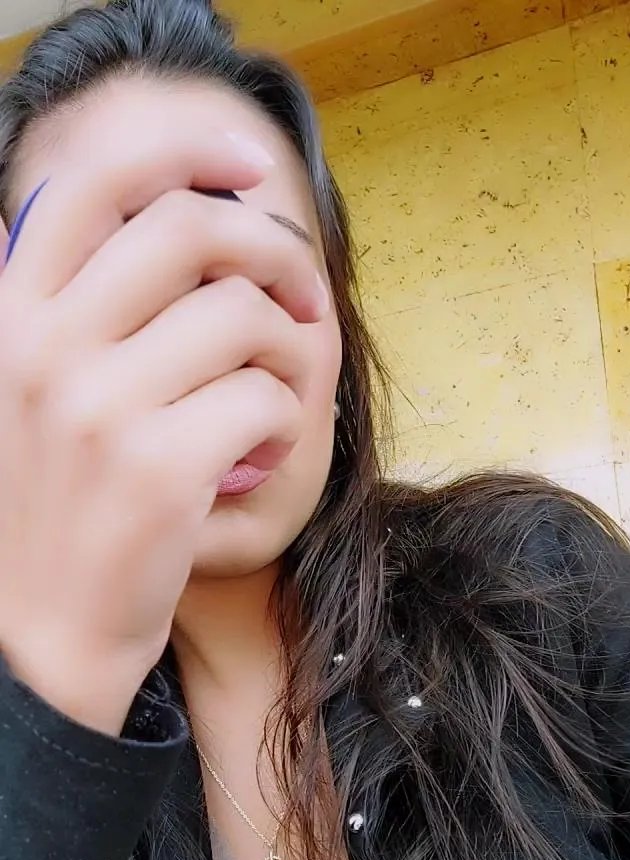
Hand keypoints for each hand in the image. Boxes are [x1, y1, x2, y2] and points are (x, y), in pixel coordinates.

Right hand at [0, 122, 326, 733]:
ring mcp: (97, 408)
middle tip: (305, 297)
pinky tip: (263, 454)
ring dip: (289, 350)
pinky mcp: (158, 471)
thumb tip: (153, 218)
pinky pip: (265, 398)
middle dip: (273, 251)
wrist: (40, 639)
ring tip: (275, 400)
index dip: (186, 155)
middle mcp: (44, 348)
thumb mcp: (25, 395)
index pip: (97, 184)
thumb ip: (64, 310)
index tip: (248, 169)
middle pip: (189, 230)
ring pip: (243, 316)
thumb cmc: (55, 511)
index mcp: (9, 317)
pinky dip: (285, 423)